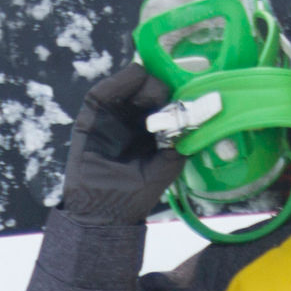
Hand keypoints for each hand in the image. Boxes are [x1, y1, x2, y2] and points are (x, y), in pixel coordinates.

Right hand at [57, 64, 183, 224]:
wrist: (104, 213)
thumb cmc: (135, 195)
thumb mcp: (167, 166)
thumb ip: (181, 142)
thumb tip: (200, 114)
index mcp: (150, 130)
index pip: (163, 100)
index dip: (174, 90)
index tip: (188, 85)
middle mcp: (132, 119)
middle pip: (147, 88)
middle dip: (160, 85)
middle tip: (170, 91)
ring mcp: (111, 116)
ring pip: (128, 86)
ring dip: (143, 80)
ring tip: (155, 89)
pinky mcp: (91, 116)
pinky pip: (103, 93)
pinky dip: (120, 81)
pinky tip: (136, 77)